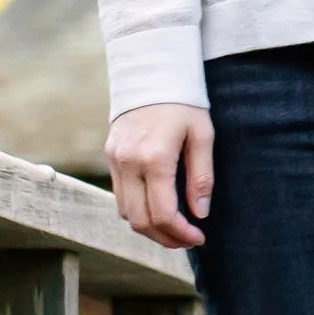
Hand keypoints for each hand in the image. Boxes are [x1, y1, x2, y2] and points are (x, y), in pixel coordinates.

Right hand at [104, 103, 212, 248]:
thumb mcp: (203, 136)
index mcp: (154, 158)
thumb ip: (201, 177)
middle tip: (188, 240)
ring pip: (125, 212)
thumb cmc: (185, 105)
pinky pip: (120, 196)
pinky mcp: (110, 157)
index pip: (163, 213)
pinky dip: (137, 211)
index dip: (181, 233)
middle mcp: (129, 162)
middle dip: (165, 238)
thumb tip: (199, 213)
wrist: (151, 74)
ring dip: (149, 228)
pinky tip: (158, 210)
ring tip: (175, 229)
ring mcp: (115, 160)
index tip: (199, 237)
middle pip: (140, 220)